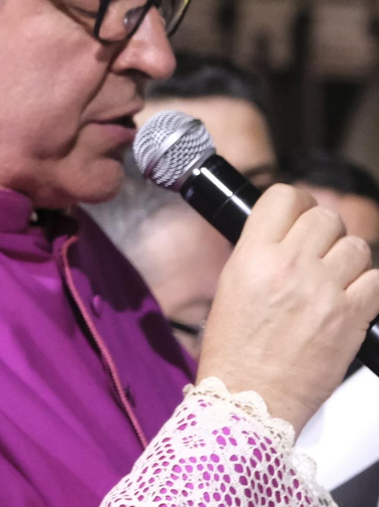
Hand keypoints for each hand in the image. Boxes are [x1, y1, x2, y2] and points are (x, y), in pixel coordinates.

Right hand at [195, 183, 378, 432]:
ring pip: (356, 246)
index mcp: (253, 256)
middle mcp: (290, 266)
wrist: (251, 398)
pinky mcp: (352, 316)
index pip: (284, 197)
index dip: (296, 202)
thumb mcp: (231, 287)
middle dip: (324, 230)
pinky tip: (350, 298)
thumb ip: (260, 254)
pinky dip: (368, 286)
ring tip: (334, 277)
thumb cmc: (235, 350)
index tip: (298, 215)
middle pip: (326, 217)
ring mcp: (325, 290)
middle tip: (318, 249)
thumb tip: (286, 236)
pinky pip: (377, 280)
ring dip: (348, 258)